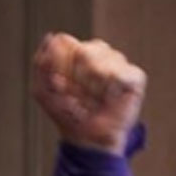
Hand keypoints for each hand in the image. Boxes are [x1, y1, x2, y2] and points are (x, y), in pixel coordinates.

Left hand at [32, 33, 145, 154]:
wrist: (87, 138)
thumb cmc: (65, 113)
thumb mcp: (42, 90)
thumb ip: (40, 64)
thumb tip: (50, 37)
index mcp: (75, 51)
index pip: (64, 41)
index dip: (59, 64)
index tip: (58, 84)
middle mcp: (98, 52)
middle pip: (82, 50)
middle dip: (74, 78)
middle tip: (76, 95)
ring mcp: (117, 62)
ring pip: (100, 61)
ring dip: (90, 86)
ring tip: (92, 99)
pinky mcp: (134, 77)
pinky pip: (119, 73)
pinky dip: (109, 88)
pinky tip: (108, 98)